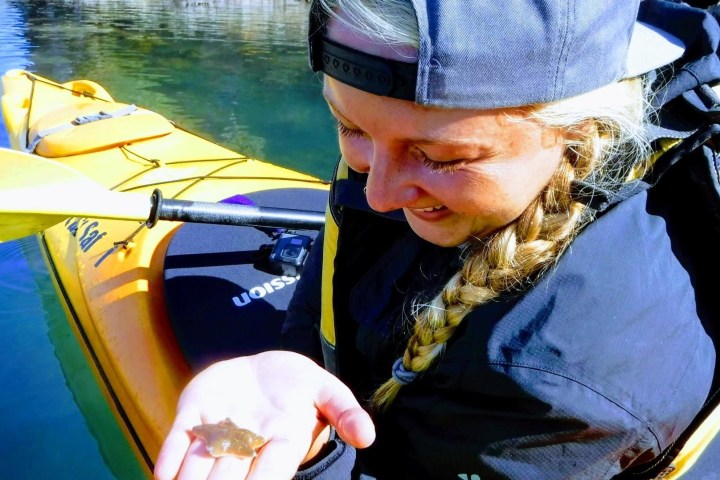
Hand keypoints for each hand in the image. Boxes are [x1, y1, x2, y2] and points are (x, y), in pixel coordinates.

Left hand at [154, 350, 374, 479]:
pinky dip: (169, 458)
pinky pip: (178, 441)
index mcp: (282, 442)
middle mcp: (247, 446)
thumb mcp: (326, 390)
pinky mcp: (194, 416)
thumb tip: (368, 436)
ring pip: (200, 466)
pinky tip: (162, 476)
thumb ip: (344, 411)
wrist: (264, 369)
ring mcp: (217, 432)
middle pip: (231, 476)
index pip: (272, 470)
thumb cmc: (298, 385)